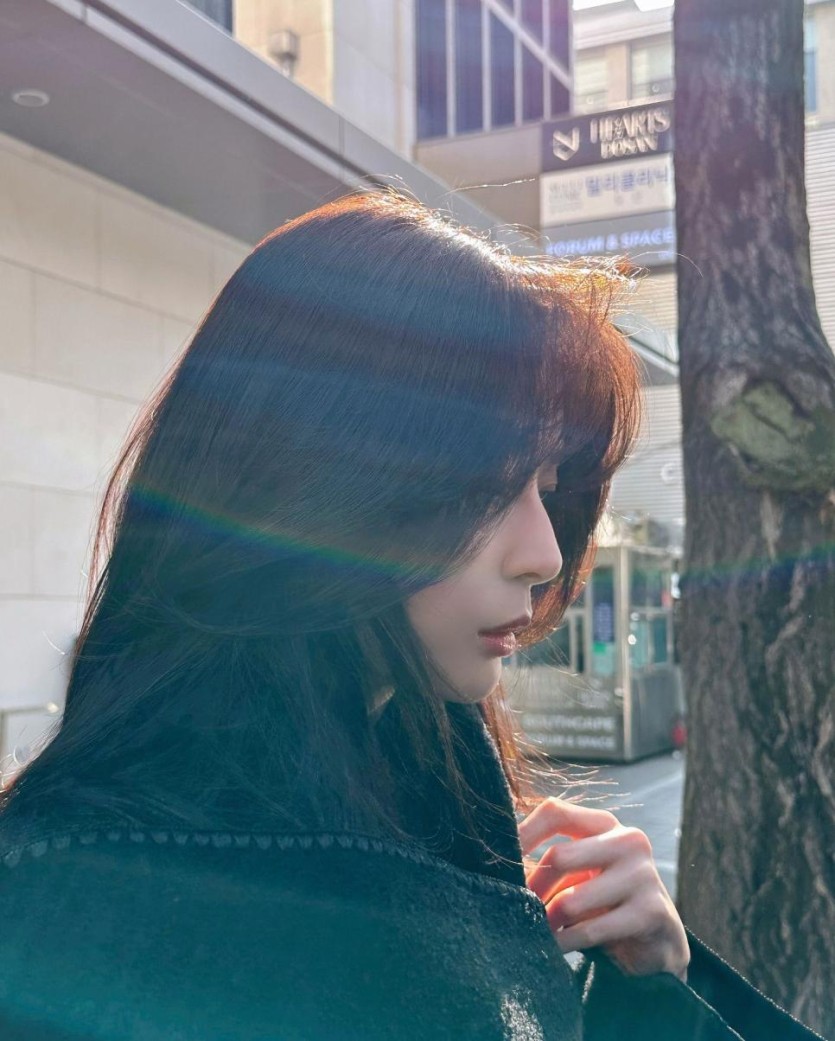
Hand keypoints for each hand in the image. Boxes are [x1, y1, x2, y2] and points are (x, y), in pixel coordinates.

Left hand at [518, 797, 688, 980]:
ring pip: (571, 901)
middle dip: (533, 890)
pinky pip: (591, 931)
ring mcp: (643, 875)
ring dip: (549, 923)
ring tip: (540, 931)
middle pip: (559, 857)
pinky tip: (557, 948)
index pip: (555, 811)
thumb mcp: (579, 874)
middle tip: (521, 908)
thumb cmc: (605, 901)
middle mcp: (628, 841)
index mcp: (605, 824)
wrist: (657, 941)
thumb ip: (551, 863)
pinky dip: (567, 943)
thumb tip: (499, 861)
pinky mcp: (651, 912)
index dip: (523, 833)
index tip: (500, 858)